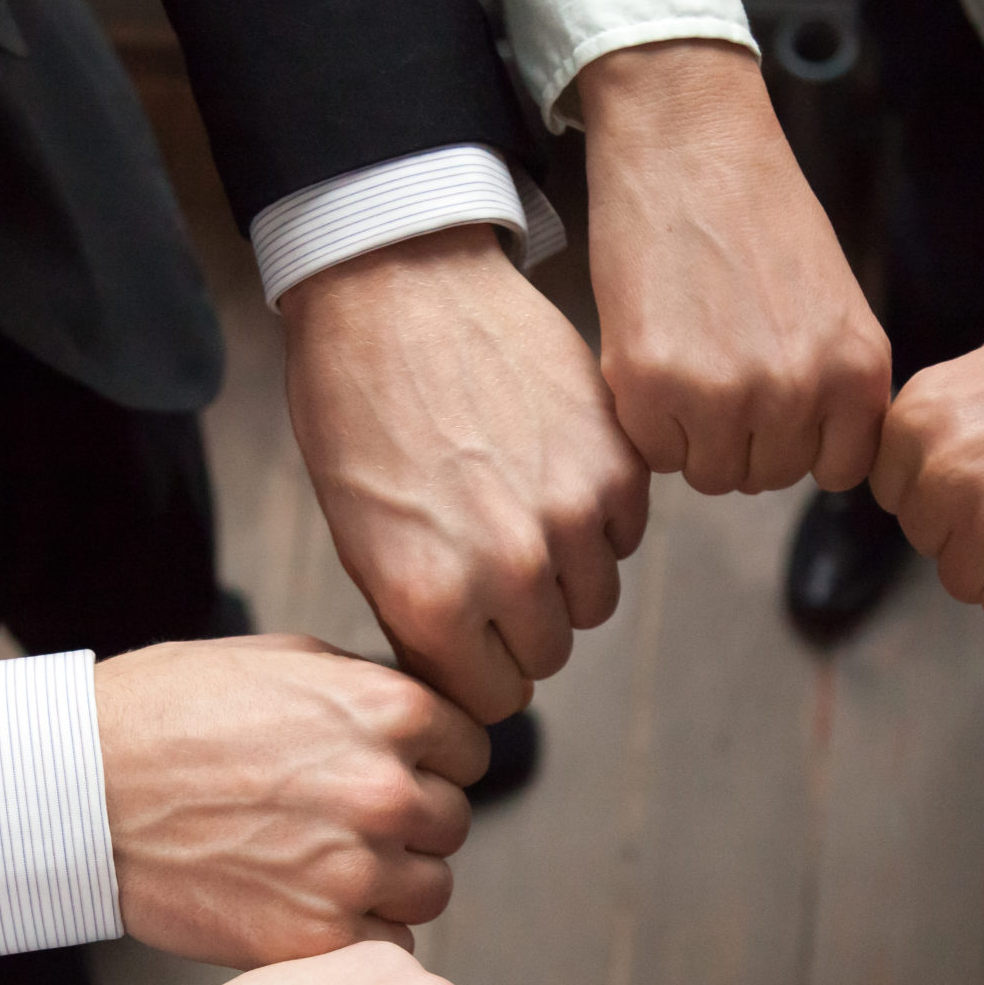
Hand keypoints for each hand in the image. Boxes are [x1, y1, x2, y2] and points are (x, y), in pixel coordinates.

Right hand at [96, 634, 486, 965]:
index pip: (468, 750)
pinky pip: (387, 944)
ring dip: (388, 882)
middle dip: (407, 823)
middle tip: (337, 821)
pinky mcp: (316, 935)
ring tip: (317, 863)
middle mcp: (387, 789)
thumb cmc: (166, 713)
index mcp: (392, 710)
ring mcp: (356, 868)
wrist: (76, 788)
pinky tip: (301, 903)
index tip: (378, 770)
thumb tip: (425, 722)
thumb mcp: (284, 662)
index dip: (426, 761)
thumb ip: (369, 692)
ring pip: (429, 888)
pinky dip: (355, 932)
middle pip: (451, 822)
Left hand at [283, 226, 649, 722]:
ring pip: (593, 601)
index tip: (469, 641)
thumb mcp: (360, 533)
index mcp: (432, 600)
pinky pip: (625, 535)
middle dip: (520, 627)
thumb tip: (470, 666)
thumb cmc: (358, 406)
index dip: (479, 672)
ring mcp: (572, 516)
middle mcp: (509, 570)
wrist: (398, 286)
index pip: (492, 699)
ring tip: (518, 515)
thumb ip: (422, 615)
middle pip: (548, 656)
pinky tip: (548, 473)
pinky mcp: (617, 463)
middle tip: (488, 568)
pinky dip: (598, 520)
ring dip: (563, 576)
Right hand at [579, 41, 891, 494]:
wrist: (691, 143)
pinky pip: (656, 453)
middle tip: (719, 370)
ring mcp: (727, 394)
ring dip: (694, 435)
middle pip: (769, 476)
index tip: (775, 410)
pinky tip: (653, 357)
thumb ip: (833, 382)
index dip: (799, 444)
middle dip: (743, 439)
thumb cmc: (760, 215)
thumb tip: (815, 453)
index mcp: (856, 372)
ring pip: (712, 473)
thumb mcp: (834, 303)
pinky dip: (648, 419)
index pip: (835, 469)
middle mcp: (799, 391)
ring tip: (688, 362)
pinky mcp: (653, 385)